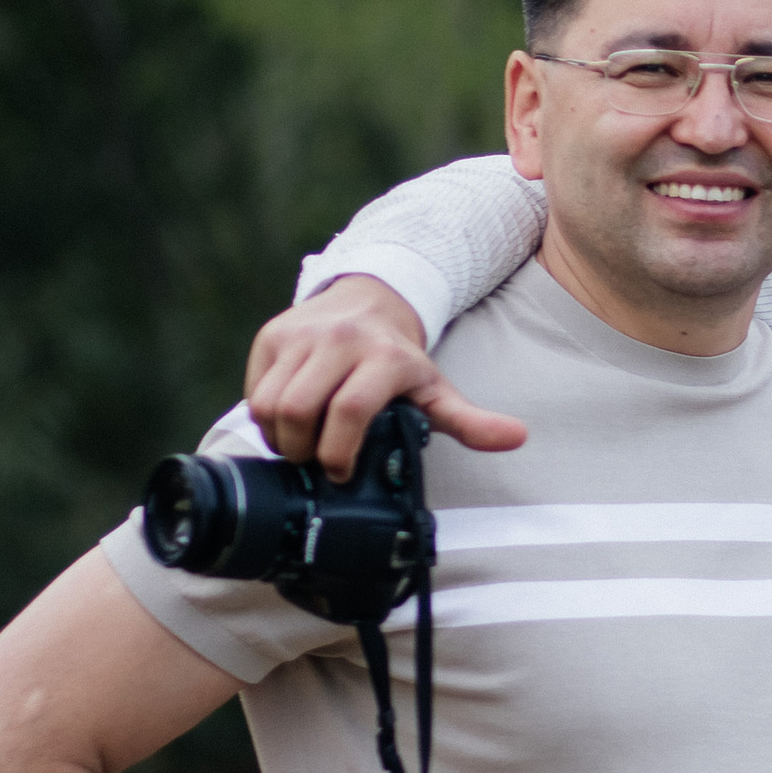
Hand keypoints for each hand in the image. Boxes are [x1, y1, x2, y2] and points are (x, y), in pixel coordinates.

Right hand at [246, 277, 527, 477]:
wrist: (370, 299)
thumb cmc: (400, 360)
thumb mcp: (435, 389)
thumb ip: (470, 420)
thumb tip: (516, 438)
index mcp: (385, 358)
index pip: (350, 412)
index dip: (339, 453)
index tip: (342, 473)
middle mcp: (341, 340)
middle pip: (301, 412)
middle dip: (303, 451)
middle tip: (316, 462)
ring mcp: (302, 335)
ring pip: (270, 404)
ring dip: (280, 437)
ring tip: (301, 445)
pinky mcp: (273, 335)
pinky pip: (255, 390)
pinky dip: (265, 417)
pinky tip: (287, 422)